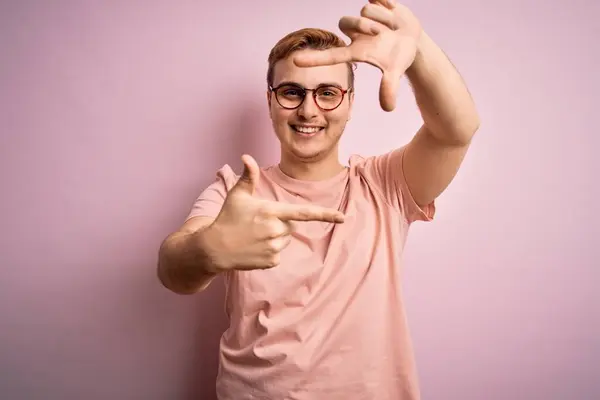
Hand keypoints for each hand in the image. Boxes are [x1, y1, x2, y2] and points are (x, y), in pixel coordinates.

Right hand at [201, 155, 344, 271]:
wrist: (214, 247)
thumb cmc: (226, 217)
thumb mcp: (237, 195)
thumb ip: (248, 176)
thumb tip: (247, 157)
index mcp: (271, 211)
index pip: (304, 213)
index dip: (325, 215)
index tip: (342, 217)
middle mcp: (276, 230)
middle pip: (291, 225)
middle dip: (279, 222)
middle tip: (258, 222)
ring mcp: (274, 247)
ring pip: (285, 239)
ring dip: (274, 237)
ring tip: (254, 235)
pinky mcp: (272, 261)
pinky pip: (278, 253)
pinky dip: (269, 251)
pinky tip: (254, 247)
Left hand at [293, 0, 421, 111]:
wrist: (412, 37)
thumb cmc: (399, 56)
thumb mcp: (395, 72)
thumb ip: (389, 88)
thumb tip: (388, 108)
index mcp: (355, 51)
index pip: (330, 55)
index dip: (314, 59)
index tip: (295, 61)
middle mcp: (354, 33)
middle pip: (345, 22)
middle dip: (365, 26)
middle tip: (382, 33)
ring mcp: (362, 16)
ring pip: (365, 10)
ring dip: (383, 19)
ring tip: (392, 27)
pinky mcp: (372, 2)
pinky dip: (388, 5)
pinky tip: (391, 11)